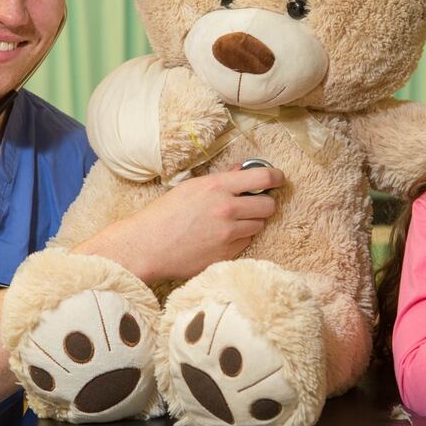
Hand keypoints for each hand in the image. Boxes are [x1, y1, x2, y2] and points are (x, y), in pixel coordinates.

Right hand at [89, 166, 284, 283]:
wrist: (146, 246)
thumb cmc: (163, 214)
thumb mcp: (190, 188)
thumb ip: (221, 180)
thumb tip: (242, 171)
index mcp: (217, 187)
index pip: (263, 178)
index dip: (277, 177)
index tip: (279, 179)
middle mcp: (227, 209)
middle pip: (268, 205)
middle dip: (264, 204)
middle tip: (253, 204)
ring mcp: (229, 234)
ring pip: (258, 226)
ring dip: (250, 223)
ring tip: (229, 223)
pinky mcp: (227, 255)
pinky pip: (246, 243)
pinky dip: (239, 239)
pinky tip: (219, 238)